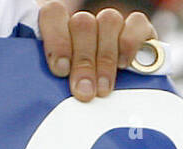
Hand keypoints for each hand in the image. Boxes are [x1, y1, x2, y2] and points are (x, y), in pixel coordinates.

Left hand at [37, 1, 158, 102]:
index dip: (56, 40)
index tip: (61, 70)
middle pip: (82, 24)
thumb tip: (45, 95)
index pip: (52, 14)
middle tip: (84, 92)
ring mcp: (109, 24)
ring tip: (102, 89)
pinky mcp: (137, 28)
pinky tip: (123, 65)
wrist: (110, 100)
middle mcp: (82, 24)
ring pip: (108, 21)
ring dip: (105, 59)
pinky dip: (130, 44)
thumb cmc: (73, 97)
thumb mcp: (57, 90)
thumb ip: (51, 83)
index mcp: (57, 32)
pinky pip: (136, 23)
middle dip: (83, 62)